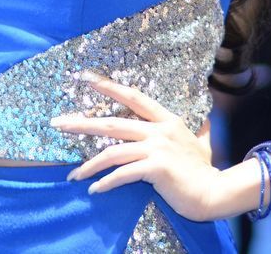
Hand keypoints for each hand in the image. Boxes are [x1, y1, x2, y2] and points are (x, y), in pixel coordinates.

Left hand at [50, 72, 221, 221]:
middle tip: (58, 124)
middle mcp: (159, 131)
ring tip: (73, 175)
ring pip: (113, 151)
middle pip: (113, 123)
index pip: (133, 97)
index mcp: (166, 120)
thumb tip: (206, 121)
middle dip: (82, 123)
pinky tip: (94, 189)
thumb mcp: (202, 142)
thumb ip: (200, 130)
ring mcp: (157, 149)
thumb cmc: (204, 170)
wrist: (212, 192)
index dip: (108, 86)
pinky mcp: (155, 168)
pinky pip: (122, 174)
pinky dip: (106, 182)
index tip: (84, 77)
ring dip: (89, 165)